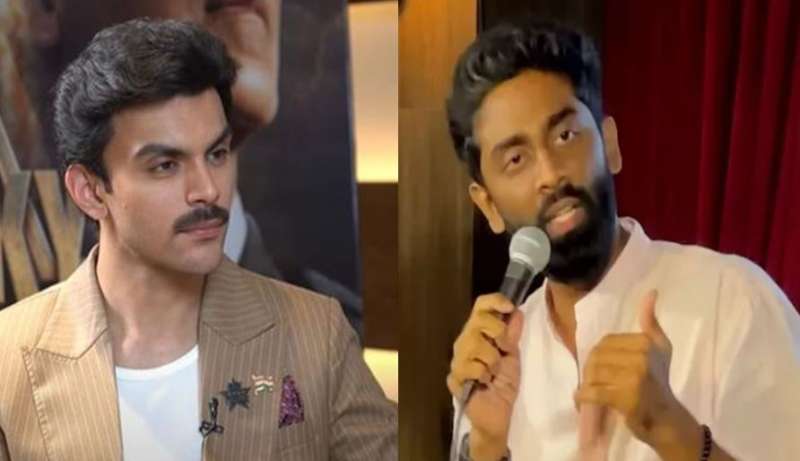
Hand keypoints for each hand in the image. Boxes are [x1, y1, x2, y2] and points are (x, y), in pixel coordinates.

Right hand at [447, 294, 523, 460]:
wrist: (496, 415)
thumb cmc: (503, 384)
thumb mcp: (513, 356)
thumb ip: (513, 335)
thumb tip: (517, 312)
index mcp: (478, 333)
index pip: (480, 306)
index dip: (494, 301)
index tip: (509, 306)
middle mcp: (465, 341)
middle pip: (478, 320)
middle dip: (498, 333)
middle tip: (505, 350)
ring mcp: (457, 359)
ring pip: (475, 343)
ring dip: (493, 359)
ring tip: (493, 372)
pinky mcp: (454, 377)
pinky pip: (471, 366)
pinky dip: (484, 374)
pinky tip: (484, 382)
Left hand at [574, 291, 702, 459]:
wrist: (666, 418)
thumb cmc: (660, 381)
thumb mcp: (660, 347)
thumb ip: (651, 322)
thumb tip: (650, 293)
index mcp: (645, 342)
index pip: (607, 341)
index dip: (599, 354)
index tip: (601, 367)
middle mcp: (641, 357)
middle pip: (597, 357)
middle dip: (590, 370)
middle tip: (590, 380)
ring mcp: (633, 378)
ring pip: (593, 373)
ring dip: (586, 383)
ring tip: (587, 390)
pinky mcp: (624, 398)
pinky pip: (593, 392)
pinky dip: (583, 396)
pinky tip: (581, 398)